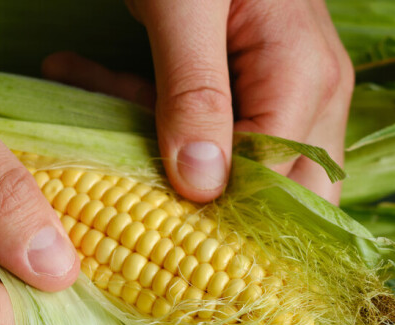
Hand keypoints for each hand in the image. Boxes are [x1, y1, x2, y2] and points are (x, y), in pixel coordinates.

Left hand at [42, 0, 353, 203]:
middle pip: (274, 191)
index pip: (279, 185)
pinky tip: (83, 79)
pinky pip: (209, 123)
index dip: (223, 222)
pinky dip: (146, 111)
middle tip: (125, 198)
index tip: (153, 232)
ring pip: (234, 162)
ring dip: (156, 147)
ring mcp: (284, 87)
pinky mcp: (247, 76)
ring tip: (83, 101)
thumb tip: (203, 185)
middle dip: (199, 205)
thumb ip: (195, 90)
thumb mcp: (183, 7)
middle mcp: (311, 93)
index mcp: (305, 79)